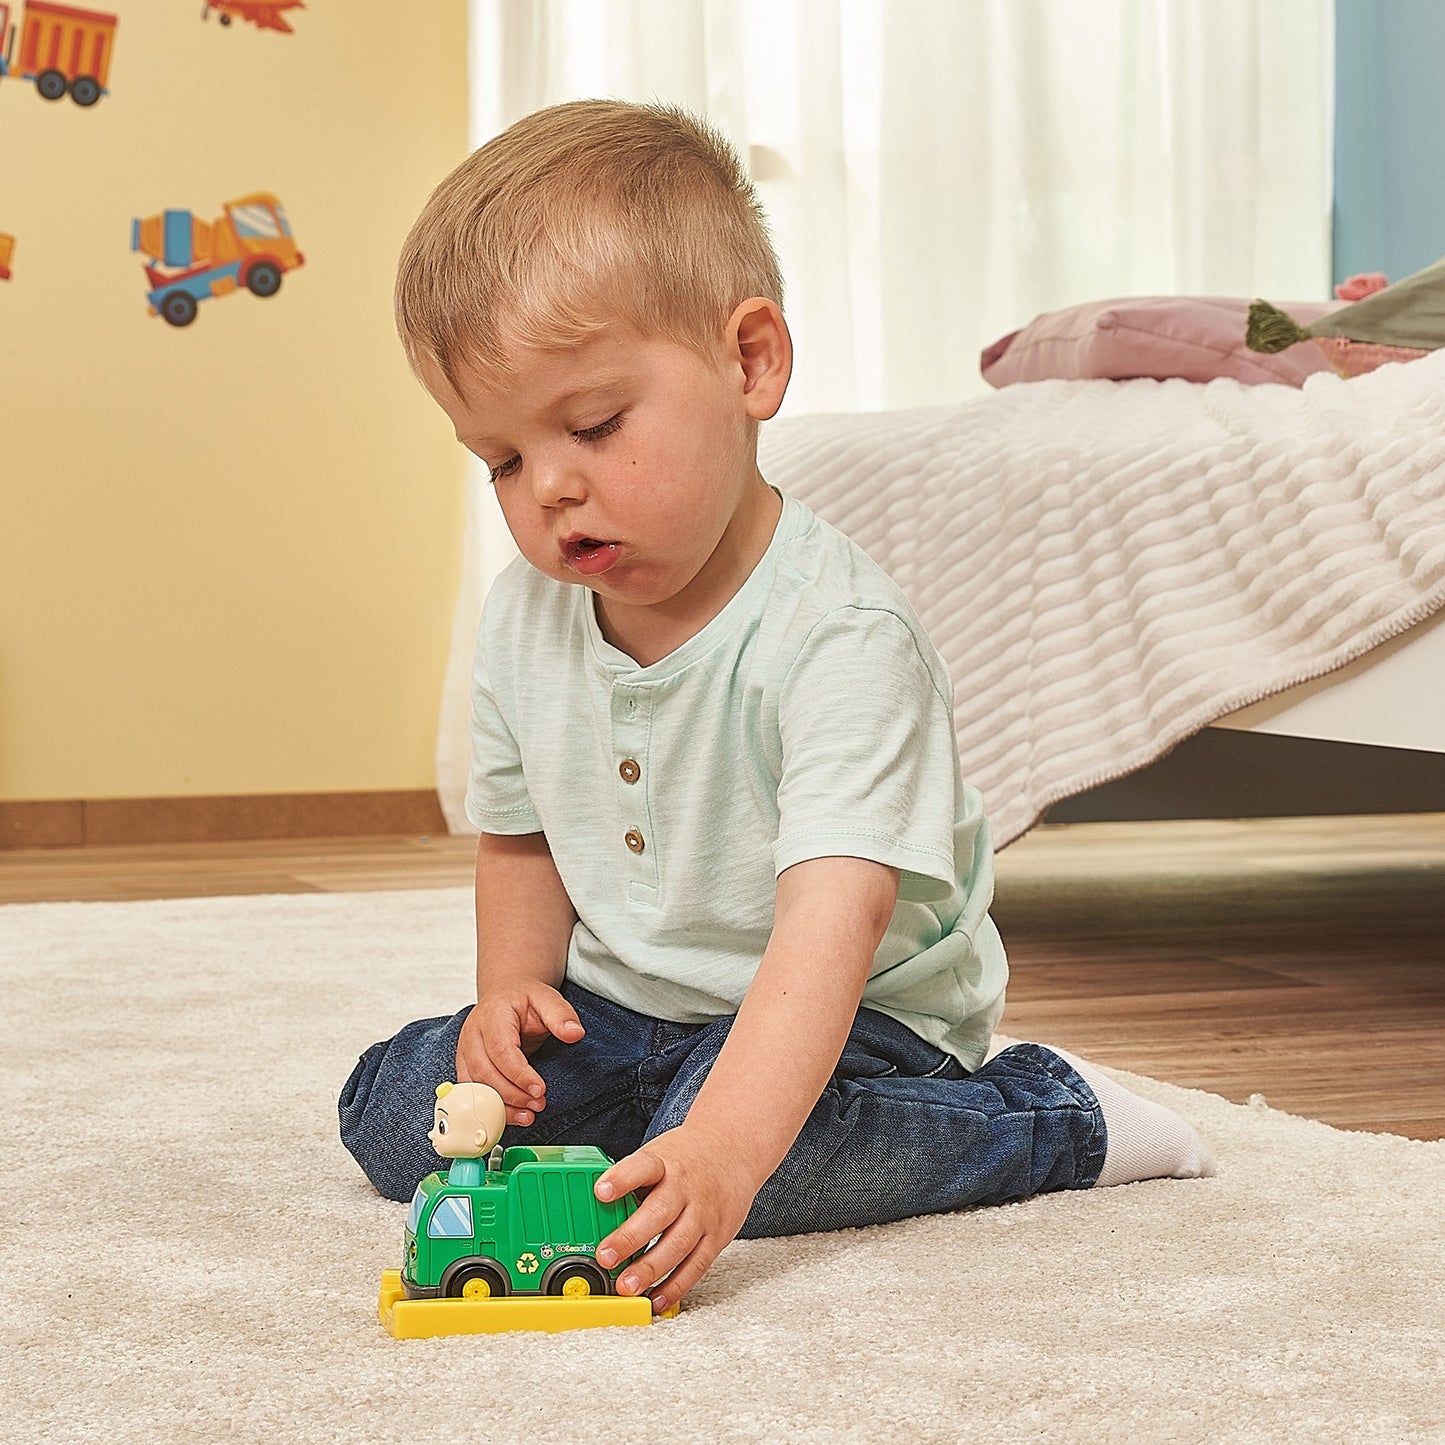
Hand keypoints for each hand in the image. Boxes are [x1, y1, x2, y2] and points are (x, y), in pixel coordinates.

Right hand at [455, 981, 583, 1127]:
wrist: (505, 994)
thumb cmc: (524, 998)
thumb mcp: (547, 998)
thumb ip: (561, 1015)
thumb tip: (575, 1033)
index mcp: (492, 1016)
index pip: (501, 1051)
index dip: (519, 1074)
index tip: (540, 1090)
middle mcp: (472, 1034)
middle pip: (485, 1072)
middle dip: (512, 1094)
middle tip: (538, 1105)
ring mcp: (465, 1051)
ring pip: (475, 1086)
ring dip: (500, 1106)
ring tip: (528, 1116)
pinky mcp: (465, 1065)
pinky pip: (473, 1092)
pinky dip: (491, 1107)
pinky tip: (512, 1115)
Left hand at [593, 1123, 759, 1313]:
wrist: (734, 1149)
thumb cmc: (686, 1158)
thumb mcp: (659, 1156)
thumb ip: (633, 1182)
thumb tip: (596, 1213)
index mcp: (665, 1162)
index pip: (642, 1166)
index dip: (621, 1179)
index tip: (600, 1192)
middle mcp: (686, 1188)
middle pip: (659, 1213)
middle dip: (630, 1238)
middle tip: (605, 1257)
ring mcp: (704, 1213)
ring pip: (679, 1244)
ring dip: (651, 1269)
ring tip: (626, 1287)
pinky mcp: (718, 1236)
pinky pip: (697, 1265)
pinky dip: (676, 1286)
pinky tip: (656, 1299)